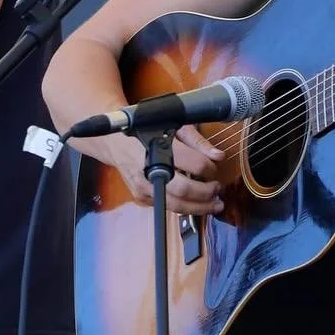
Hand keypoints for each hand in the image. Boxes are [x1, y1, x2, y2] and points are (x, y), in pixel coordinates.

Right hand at [109, 126, 225, 216]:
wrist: (115, 142)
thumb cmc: (147, 131)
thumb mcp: (174, 126)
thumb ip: (198, 142)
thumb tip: (219, 156)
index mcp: (161, 148)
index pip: (195, 164)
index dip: (210, 168)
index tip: (214, 168)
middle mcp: (150, 169)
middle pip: (185, 190)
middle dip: (207, 194)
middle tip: (218, 189)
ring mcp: (144, 186)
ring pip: (176, 205)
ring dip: (199, 208)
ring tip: (215, 205)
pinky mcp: (141, 197)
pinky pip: (167, 206)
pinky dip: (183, 206)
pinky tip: (195, 203)